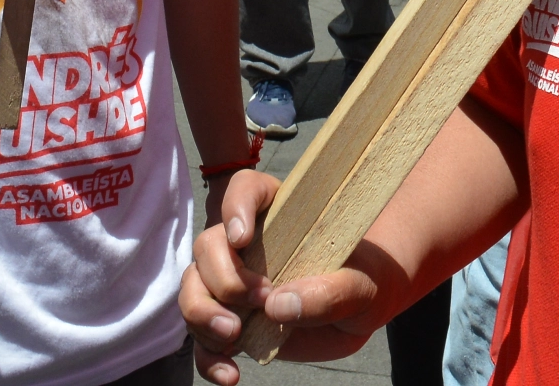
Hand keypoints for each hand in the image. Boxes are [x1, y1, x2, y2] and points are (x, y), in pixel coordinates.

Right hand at [181, 170, 384, 379]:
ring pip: (193, 288)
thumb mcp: (363, 286)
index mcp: (278, 214)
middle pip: (208, 245)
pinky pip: (203, 339)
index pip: (245, 190)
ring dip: (202, 314)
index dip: (235, 208)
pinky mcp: (233, 322)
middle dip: (222, 277)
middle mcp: (246, 245)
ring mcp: (233, 284)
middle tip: (258, 301)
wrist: (360, 313)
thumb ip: (330, 292)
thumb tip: (279, 305)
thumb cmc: (365, 282)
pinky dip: (208, 357)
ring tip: (233, 337)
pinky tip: (230, 376)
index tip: (242, 238)